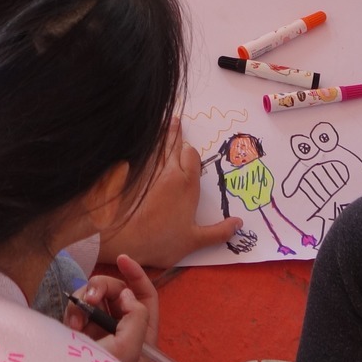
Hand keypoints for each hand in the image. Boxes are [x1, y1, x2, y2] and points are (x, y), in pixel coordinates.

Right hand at [63, 255, 159, 361]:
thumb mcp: (128, 347)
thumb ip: (137, 316)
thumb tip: (127, 296)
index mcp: (142, 337)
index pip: (146, 297)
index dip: (137, 275)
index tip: (121, 259)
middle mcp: (123, 331)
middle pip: (118, 292)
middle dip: (101, 288)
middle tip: (87, 297)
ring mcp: (100, 330)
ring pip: (95, 296)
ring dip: (82, 301)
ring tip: (74, 320)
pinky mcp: (81, 331)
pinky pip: (77, 307)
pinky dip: (72, 310)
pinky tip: (69, 324)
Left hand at [98, 123, 242, 268]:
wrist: (122, 238)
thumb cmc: (160, 242)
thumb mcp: (193, 242)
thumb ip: (218, 232)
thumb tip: (239, 224)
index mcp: (187, 185)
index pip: (192, 157)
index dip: (191, 151)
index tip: (189, 147)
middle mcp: (170, 173)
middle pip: (175, 146)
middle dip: (176, 133)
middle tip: (175, 120)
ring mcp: (149, 171)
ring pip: (158, 146)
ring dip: (161, 134)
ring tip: (162, 121)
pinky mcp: (130, 172)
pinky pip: (140, 153)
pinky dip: (143, 144)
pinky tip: (140, 140)